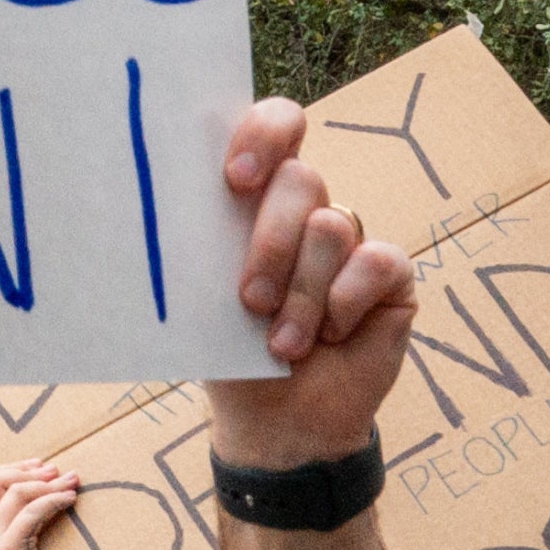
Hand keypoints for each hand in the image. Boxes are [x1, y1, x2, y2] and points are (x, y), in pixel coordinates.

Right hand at [0, 454, 90, 549]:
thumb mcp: (45, 521)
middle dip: (26, 471)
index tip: (42, 464)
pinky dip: (51, 500)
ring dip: (46, 484)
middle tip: (58, 472)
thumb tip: (49, 467)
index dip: (14, 466)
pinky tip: (70, 499)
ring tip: (72, 483)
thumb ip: (37, 500)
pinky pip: (29, 513)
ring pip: (14, 495)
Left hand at [189, 95, 420, 474]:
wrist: (276, 423)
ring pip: (331, 227)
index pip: (275, 126)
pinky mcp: (390, 273)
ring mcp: (350, 237)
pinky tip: (332, 337)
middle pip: (300, 179)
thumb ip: (198, 242)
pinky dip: (345, 304)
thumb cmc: (230, 352)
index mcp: (256, 197)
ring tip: (283, 345)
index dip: (262, 135)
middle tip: (250, 300)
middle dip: (271, 243)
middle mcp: (306, 207)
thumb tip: (158, 200)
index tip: (234, 180)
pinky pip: (375, 262)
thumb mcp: (202, 296)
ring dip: (302, 295)